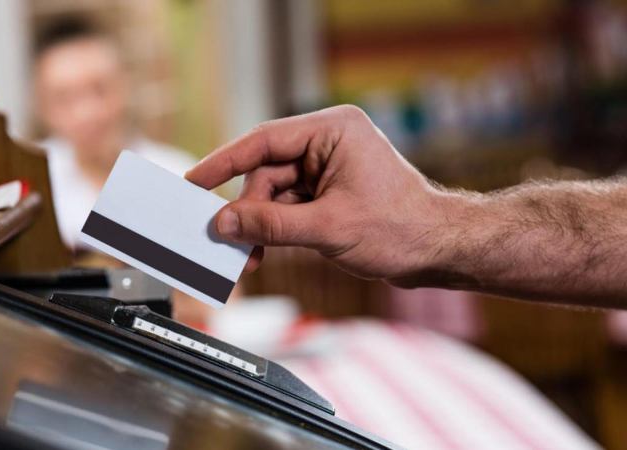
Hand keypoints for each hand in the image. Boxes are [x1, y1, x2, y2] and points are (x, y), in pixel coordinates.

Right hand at [186, 105, 455, 281]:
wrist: (440, 252)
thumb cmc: (401, 229)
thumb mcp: (328, 228)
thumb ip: (271, 225)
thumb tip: (224, 224)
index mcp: (333, 130)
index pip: (264, 140)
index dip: (223, 162)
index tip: (194, 181)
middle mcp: (328, 143)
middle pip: (266, 172)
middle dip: (247, 209)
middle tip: (227, 240)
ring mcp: (328, 167)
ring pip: (273, 193)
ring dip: (259, 225)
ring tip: (249, 257)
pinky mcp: (328, 191)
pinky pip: (287, 206)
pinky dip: (274, 229)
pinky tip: (263, 251)